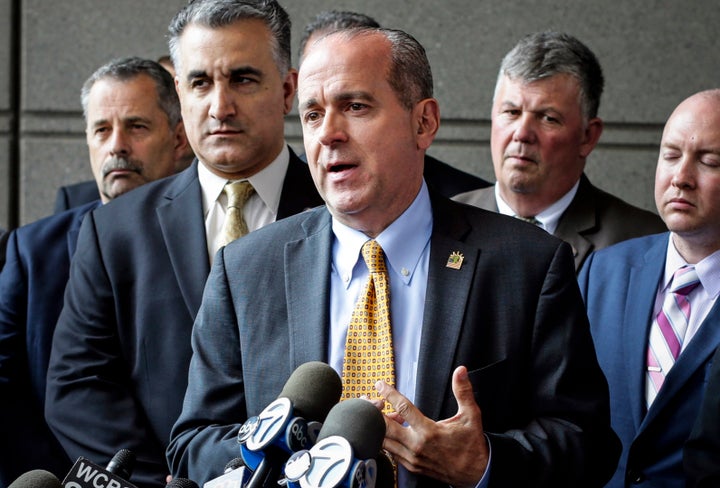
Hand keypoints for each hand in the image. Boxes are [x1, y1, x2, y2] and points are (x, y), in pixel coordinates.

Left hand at [375, 365, 488, 487]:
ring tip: (379, 413)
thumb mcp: (471, 415)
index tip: (380, 384)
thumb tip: (461, 371)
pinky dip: (386, 439)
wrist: (476, 473)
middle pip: (385, 427)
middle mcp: (417, 446)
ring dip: (379, 427)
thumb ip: (463, 391)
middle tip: (367, 399)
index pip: (403, 408)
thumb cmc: (472, 443)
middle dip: (374, 412)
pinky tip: (390, 429)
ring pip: (385, 442)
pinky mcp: (411, 466)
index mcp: (429, 431)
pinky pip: (391, 452)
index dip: (389, 394)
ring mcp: (412, 458)